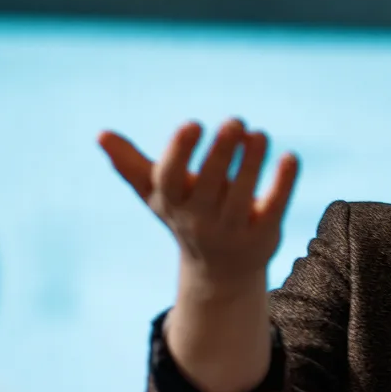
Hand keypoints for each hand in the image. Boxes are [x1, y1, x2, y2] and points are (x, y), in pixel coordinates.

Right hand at [98, 119, 298, 287]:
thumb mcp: (157, 193)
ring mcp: (232, 230)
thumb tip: (100, 134)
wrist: (219, 270)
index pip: (170, 178)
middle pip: (209, 185)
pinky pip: (274, 208)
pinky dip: (283, 184)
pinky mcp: (263, 235)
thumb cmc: (186, 216)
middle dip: (221, 153)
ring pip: (242, 196)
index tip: (192, 123)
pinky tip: (290, 158)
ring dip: (252, 164)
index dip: (180, 152)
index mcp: (172, 202)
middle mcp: (199, 219)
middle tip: (234, 121)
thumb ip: (131, 165)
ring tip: (259, 134)